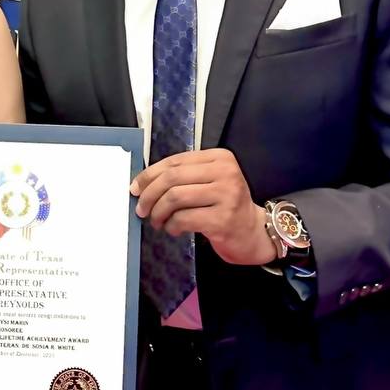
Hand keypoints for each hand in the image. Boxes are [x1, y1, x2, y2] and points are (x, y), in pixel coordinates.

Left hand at [131, 148, 275, 265]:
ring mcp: (226, 195)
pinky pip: (183, 219)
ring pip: (174, 198)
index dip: (150, 175)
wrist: (253, 232)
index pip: (175, 162)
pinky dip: (171, 225)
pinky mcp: (222, 219)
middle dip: (149, 195)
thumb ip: (183, 177)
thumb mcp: (210, 182)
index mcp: (220, 158)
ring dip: (158, 212)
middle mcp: (225, 172)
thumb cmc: (225, 206)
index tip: (136, 187)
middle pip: (172, 178)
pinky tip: (173, 229)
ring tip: (158, 221)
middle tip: (142, 209)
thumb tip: (143, 183)